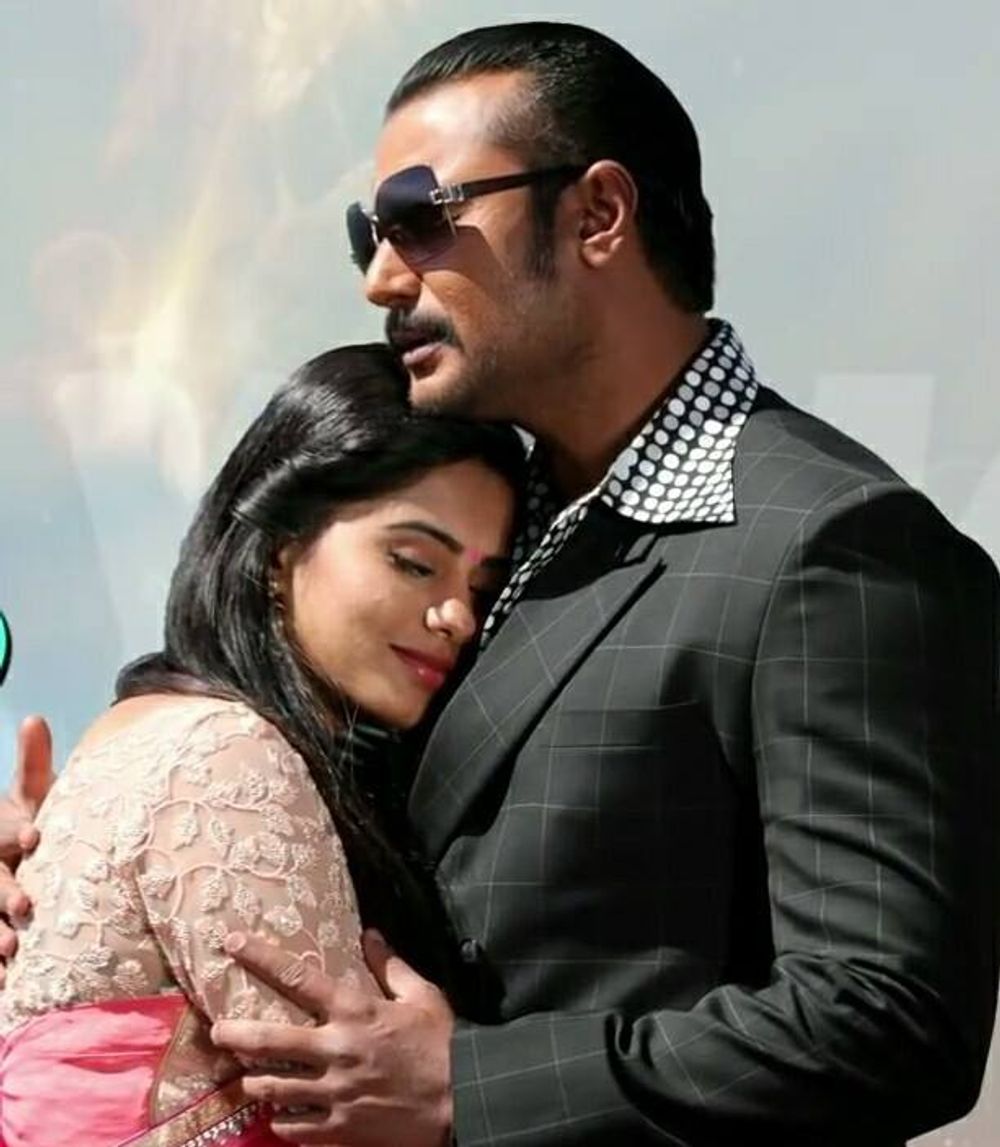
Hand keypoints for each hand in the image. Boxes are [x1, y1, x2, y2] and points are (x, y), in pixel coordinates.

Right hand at [0, 716, 54, 979]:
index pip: (1, 825)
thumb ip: (31, 765)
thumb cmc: (25, 827)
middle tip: (26, 903)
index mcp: (0, 828)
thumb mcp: (30, 798)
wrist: (18, 865)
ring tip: (10, 948)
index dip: (13, 828)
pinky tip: (4, 983)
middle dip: (2, 890)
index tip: (36, 835)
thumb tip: (33, 719)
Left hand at [211, 929, 453, 1145]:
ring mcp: (332, 1093)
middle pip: (268, 1040)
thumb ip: (391, 966)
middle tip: (217, 1033)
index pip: (297, 977)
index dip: (260, 956)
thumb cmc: (441, 1044)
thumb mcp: (423, 996)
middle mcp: (335, 1049)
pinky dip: (281, 1121)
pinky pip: (292, 1127)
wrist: (462, 1101)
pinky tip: (278, 1115)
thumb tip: (370, 934)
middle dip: (235, 1035)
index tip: (232, 942)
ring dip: (254, 1082)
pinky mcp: (337, 1129)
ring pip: (272, 1088)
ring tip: (246, 1078)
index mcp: (354, 1011)